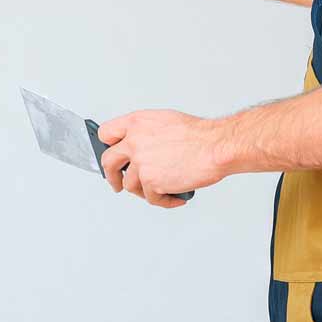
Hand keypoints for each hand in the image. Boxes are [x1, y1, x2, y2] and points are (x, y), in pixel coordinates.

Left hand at [96, 109, 226, 207]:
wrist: (214, 147)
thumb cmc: (198, 134)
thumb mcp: (165, 121)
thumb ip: (146, 132)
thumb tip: (140, 145)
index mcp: (137, 123)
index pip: (107, 133)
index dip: (108, 146)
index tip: (112, 155)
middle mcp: (134, 141)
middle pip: (108, 162)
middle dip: (112, 175)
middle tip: (117, 182)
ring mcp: (141, 163)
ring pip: (130, 185)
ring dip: (144, 191)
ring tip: (159, 191)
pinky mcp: (151, 182)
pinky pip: (151, 198)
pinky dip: (164, 201)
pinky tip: (174, 197)